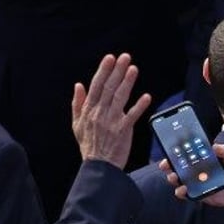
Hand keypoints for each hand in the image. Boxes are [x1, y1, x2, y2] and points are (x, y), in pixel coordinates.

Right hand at [71, 54, 151, 169]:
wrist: (98, 166)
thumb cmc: (89, 145)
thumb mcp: (76, 124)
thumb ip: (77, 104)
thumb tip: (78, 85)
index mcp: (89, 110)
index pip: (96, 86)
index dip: (104, 71)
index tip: (110, 58)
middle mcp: (99, 113)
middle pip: (109, 88)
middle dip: (117, 71)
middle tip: (125, 57)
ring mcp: (111, 121)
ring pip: (120, 98)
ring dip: (127, 82)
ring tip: (134, 69)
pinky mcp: (123, 130)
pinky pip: (132, 115)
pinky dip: (139, 106)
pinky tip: (146, 96)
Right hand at [159, 143, 223, 214]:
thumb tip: (214, 147)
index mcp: (200, 160)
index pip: (184, 153)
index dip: (175, 150)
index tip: (170, 146)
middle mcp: (193, 171)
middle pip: (175, 166)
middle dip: (167, 164)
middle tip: (166, 163)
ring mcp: (193, 183)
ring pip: (176, 180)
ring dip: (171, 177)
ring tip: (174, 176)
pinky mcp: (195, 194)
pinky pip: (183, 194)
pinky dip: (181, 192)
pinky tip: (184, 189)